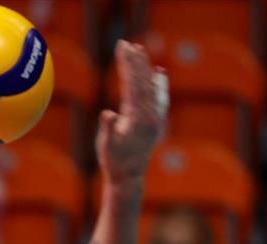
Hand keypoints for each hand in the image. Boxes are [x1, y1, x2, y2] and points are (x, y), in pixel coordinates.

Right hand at [96, 41, 167, 186]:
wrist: (129, 177)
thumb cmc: (114, 161)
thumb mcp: (106, 145)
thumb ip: (108, 128)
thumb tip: (108, 114)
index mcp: (138, 117)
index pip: (133, 84)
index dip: (128, 65)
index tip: (122, 49)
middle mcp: (150, 114)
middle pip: (144, 81)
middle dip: (135, 61)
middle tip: (128, 44)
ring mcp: (155, 117)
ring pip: (152, 86)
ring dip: (145, 68)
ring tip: (140, 51)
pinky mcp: (156, 121)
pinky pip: (159, 97)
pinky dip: (159, 83)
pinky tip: (159, 73)